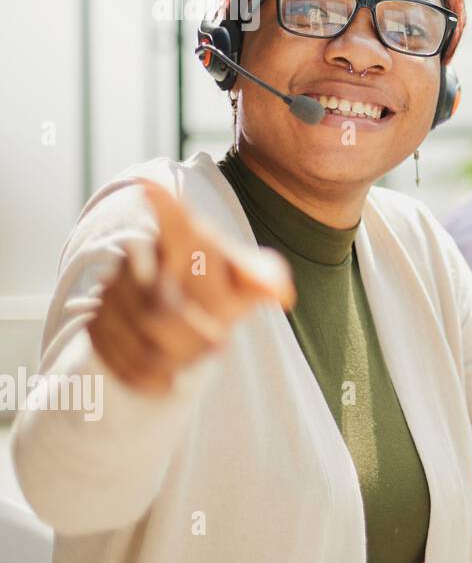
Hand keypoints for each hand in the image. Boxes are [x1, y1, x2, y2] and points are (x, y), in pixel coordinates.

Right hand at [87, 180, 295, 394]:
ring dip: (179, 356)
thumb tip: (282, 295)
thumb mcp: (247, 281)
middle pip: (161, 309)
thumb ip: (264, 281)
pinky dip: (154, 376)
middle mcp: (144, 259)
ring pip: (144, 338)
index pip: (178, 225)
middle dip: (196, 335)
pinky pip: (123, 360)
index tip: (149, 186)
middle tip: (219, 340)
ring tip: (199, 352)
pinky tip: (170, 372)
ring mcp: (115, 289)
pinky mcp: (98, 322)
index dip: (166, 210)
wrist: (183, 311)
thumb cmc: (223, 287)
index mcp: (186, 241)